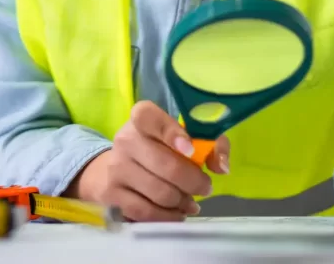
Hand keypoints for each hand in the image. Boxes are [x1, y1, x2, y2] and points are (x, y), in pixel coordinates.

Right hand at [66, 101, 229, 221]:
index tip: (190, 149)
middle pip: (165, 165)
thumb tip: (221, 167)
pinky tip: (177, 212)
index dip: (171, 132)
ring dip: (182, 201)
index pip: (149, 117)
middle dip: (193, 181)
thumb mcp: (186, 136)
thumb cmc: (160, 147)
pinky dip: (168, 216)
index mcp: (141, 118)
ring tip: (190, 201)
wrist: (118, 167)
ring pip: (159, 192)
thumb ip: (211, 144)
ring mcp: (116, 167)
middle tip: (205, 187)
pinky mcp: (112, 194)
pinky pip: (146, 212)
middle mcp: (125, 140)